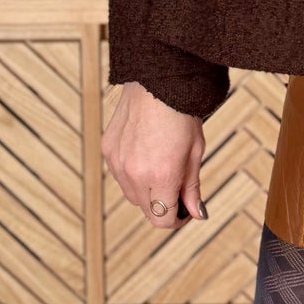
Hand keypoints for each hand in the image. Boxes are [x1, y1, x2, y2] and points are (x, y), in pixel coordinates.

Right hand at [101, 82, 207, 228]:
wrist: (157, 83)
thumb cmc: (182, 115)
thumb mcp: (195, 153)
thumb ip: (192, 188)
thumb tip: (196, 214)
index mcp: (161, 176)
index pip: (163, 220)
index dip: (177, 220)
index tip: (185, 211)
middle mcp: (135, 174)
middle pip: (147, 211)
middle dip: (163, 206)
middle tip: (178, 187)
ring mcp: (117, 163)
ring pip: (131, 196)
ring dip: (147, 192)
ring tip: (162, 167)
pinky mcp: (107, 151)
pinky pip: (120, 176)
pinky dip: (133, 175)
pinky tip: (146, 155)